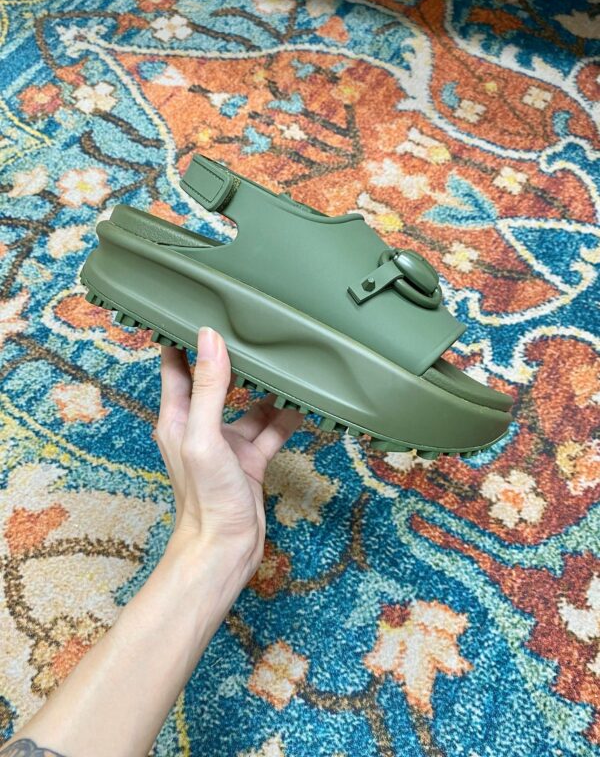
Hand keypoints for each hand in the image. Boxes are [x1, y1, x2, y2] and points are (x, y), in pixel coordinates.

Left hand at [155, 327, 304, 584]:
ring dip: (267, 388)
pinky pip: (271, 430)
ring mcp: (227, 443)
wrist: (225, 550)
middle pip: (216, 379)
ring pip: (250, 404)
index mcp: (178, 416)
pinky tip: (305, 404)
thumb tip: (210, 338)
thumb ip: (208, 388)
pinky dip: (286, 418)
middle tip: (254, 325)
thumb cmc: (205, 496)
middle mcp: (200, 425)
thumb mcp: (204, 437)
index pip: (176, 365)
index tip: (201, 307)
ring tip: (288, 361)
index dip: (184, 337)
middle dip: (233, 356)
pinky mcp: (250, 459)